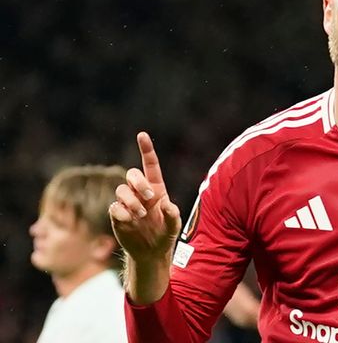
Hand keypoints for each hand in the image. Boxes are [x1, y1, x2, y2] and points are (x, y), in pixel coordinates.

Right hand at [110, 132, 180, 263]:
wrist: (151, 252)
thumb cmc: (165, 234)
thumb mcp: (174, 226)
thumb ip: (173, 215)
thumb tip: (166, 204)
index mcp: (156, 189)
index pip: (150, 165)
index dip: (146, 149)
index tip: (142, 135)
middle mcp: (140, 193)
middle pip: (132, 174)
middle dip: (138, 182)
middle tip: (149, 197)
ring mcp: (127, 203)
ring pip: (121, 190)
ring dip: (131, 201)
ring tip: (140, 215)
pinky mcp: (117, 215)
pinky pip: (114, 207)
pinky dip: (121, 212)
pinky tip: (130, 221)